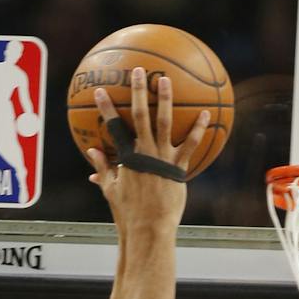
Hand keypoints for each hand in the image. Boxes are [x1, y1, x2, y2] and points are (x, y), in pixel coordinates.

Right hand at [84, 69, 209, 230]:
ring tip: (165, 79)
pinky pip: (191, 144)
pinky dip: (199, 128)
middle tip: (137, 71)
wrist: (149, 227)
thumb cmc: (128, 212)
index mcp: (126, 158)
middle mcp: (145, 153)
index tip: (100, 91)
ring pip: (165, 122)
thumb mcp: (110, 191)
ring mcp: (163, 158)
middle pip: (140, 115)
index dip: (106, 108)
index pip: (113, 128)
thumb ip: (103, 169)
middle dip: (138, 91)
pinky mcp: (179, 168)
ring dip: (165, 99)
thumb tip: (92, 154)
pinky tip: (206, 113)